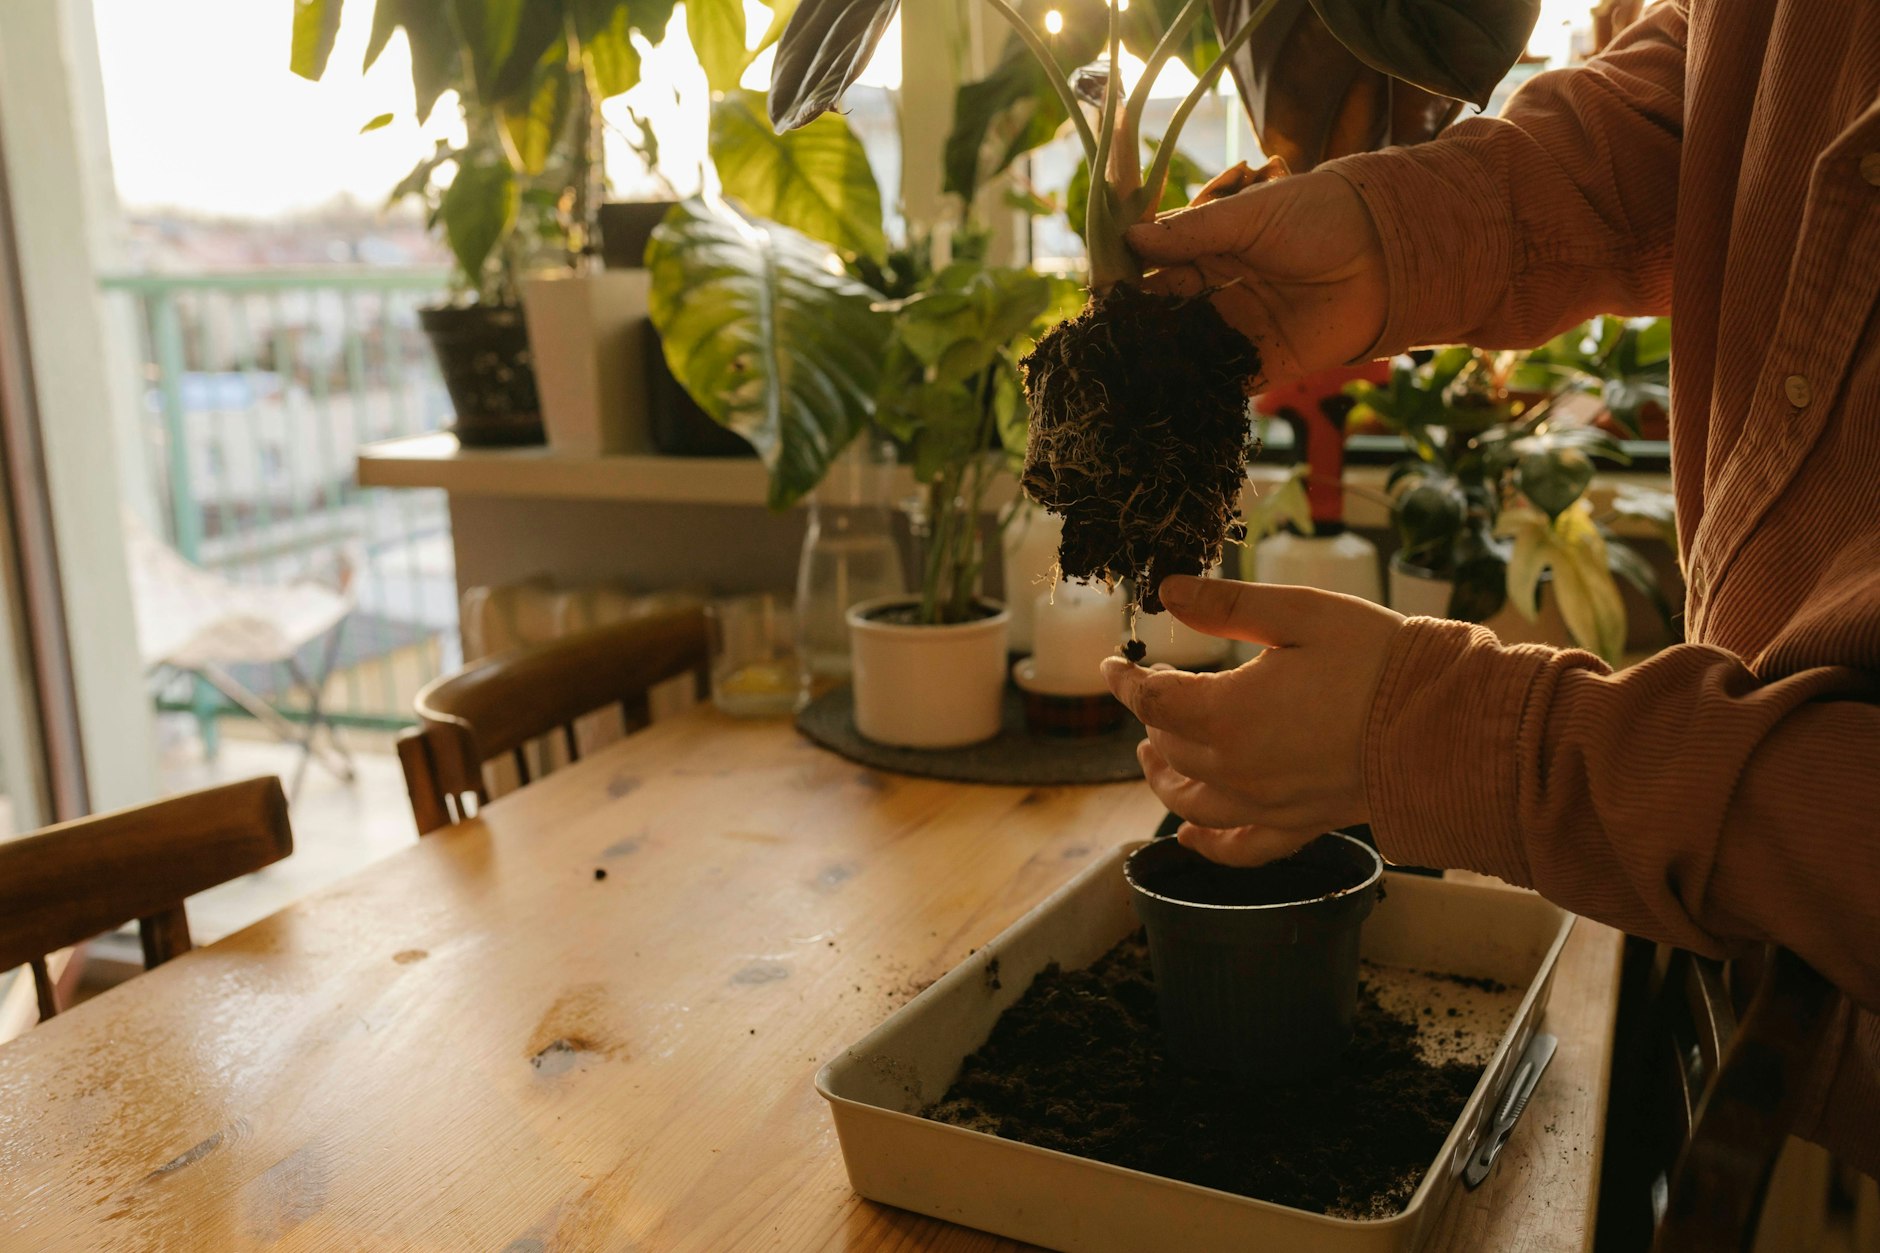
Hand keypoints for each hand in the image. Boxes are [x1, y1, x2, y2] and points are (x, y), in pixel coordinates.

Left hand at [1102, 575, 1404, 866]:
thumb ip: (1226, 604)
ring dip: (1164, 776)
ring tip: (1153, 753)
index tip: (1113, 665)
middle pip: (1168, 747)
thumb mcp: (1300, 613)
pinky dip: (1207, 844)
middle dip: (1153, 717)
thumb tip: (1165, 592)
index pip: (1152, 701)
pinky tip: (1189, 837)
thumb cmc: (1379, 661)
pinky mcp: (1300, 825)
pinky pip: (1239, 848)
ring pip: (1190, 801)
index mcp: (1230, 714)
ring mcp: (1267, 805)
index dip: (1126, 681)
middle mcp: (1238, 769)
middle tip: (1157, 690)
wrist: (1448, 725)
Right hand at [1126, 169, 1387, 387]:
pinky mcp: (1265, 365)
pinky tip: (1167, 397)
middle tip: (1103, 337)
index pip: (1155, 267)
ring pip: (1185, 350)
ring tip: (1124, 371)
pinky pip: (1223, 383)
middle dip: (1135, 325)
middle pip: (1164, 313)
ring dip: (1158, 362)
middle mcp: (1219, 292)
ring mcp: (1239, 331)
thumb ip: (1192, 231)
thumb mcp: (1251, 214)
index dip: (1127, 278)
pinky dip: (1197, 391)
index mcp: (1211, 250)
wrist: (1390, 249)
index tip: (1099, 290)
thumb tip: (1129, 238)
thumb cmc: (1321, 214)